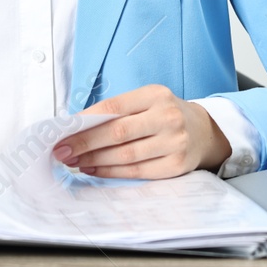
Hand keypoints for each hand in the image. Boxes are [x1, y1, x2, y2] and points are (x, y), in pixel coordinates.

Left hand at [52, 84, 231, 178]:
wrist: (204, 131)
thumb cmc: (165, 115)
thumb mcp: (147, 101)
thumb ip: (118, 111)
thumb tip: (77, 126)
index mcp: (155, 95)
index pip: (114, 106)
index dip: (86, 120)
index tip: (63, 131)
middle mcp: (167, 117)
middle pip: (117, 132)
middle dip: (84, 143)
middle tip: (62, 151)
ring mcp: (174, 142)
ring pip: (125, 155)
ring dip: (94, 160)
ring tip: (75, 161)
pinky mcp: (176, 165)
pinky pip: (137, 171)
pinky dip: (111, 172)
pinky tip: (94, 169)